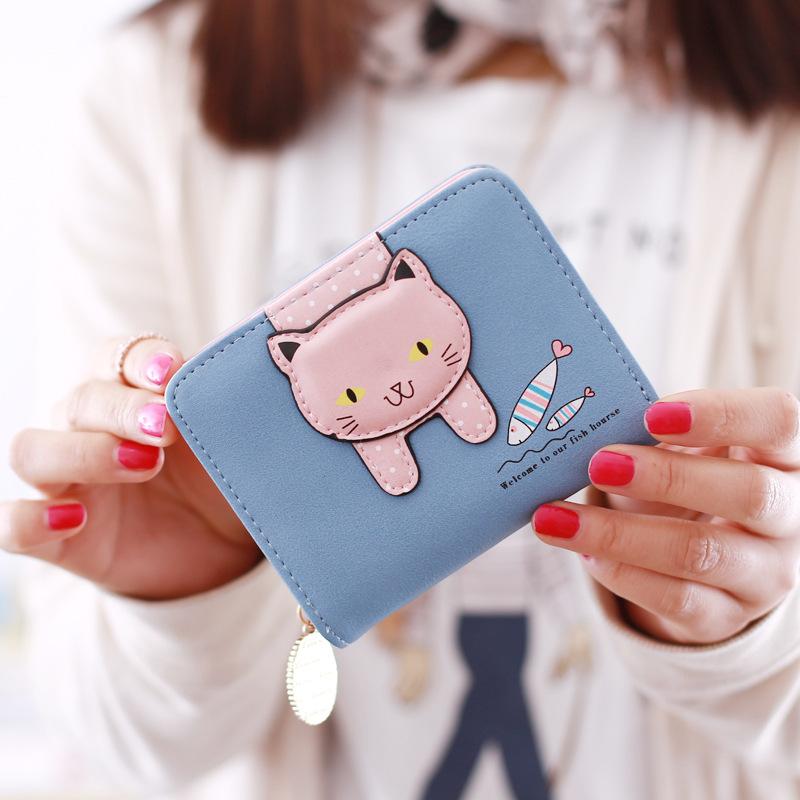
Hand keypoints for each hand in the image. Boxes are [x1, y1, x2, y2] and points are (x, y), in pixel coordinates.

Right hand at [2, 337, 260, 599]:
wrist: (220, 548)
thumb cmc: (223, 478)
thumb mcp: (230, 444)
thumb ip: (222, 411)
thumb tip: (237, 381)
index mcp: (131, 395)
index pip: (118, 357)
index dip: (140, 359)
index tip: (172, 371)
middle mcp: (89, 430)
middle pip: (80, 400)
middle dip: (122, 408)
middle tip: (167, 426)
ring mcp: (67, 483)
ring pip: (32, 450)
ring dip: (82, 452)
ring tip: (144, 465)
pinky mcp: (57, 537)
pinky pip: (11, 524)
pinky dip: (29, 518)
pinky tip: (73, 519)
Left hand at [532, 388, 799, 644]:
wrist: (710, 554)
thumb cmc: (695, 478)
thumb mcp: (689, 446)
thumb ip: (657, 431)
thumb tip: (591, 427)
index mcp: (785, 454)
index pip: (778, 421)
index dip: (721, 414)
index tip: (653, 413)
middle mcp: (791, 516)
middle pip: (748, 494)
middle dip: (667, 477)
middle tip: (600, 463)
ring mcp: (766, 573)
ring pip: (701, 554)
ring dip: (620, 534)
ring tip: (557, 518)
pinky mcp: (728, 616)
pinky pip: (677, 601)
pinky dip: (623, 575)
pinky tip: (584, 554)